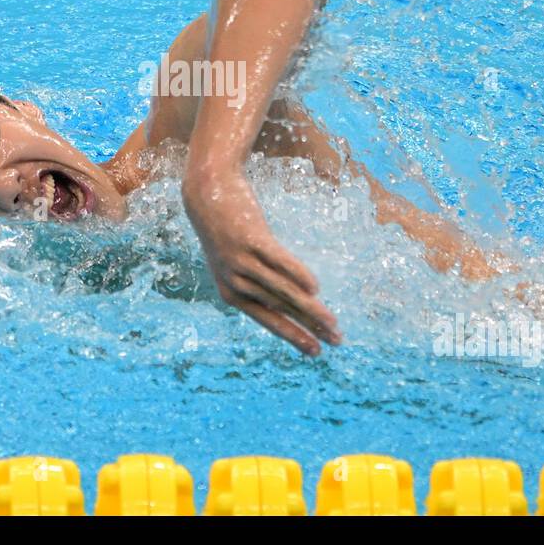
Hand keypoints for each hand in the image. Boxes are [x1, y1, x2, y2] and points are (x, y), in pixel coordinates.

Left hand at [182, 167, 341, 355]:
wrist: (206, 191)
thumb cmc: (225, 229)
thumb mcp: (235, 261)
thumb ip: (257, 282)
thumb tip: (290, 299)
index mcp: (232, 293)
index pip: (269, 320)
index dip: (295, 336)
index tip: (317, 352)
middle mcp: (236, 281)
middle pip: (281, 309)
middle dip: (311, 327)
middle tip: (337, 341)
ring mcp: (242, 261)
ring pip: (283, 291)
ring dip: (310, 308)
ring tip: (332, 322)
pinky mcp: (251, 238)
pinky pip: (279, 261)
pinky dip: (298, 274)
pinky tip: (315, 288)